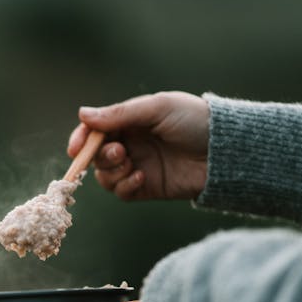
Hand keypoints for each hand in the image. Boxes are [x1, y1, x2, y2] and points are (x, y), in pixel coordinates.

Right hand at [67, 92, 209, 200]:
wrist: (226, 151)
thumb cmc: (195, 121)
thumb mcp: (157, 109)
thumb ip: (119, 114)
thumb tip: (82, 114)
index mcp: (131, 122)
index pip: (95, 131)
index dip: (82, 139)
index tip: (75, 149)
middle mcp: (131, 144)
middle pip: (97, 155)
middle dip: (101, 156)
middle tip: (120, 152)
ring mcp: (138, 166)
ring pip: (105, 176)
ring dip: (111, 172)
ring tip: (131, 164)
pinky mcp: (147, 188)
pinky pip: (122, 192)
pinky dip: (125, 186)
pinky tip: (141, 177)